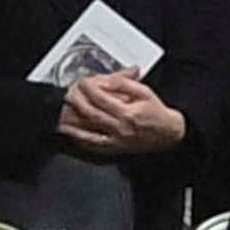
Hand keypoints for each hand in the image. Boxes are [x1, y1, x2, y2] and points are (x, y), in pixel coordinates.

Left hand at [57, 70, 181, 151]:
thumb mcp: (145, 92)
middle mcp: (120, 128)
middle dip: (77, 103)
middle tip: (67, 94)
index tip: (82, 81)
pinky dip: (82, 141)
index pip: (102, 98)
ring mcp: (117, 141)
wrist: (169, 134)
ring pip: (89, 132)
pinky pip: (95, 146)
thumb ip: (125, 84)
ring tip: (60, 117)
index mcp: (128, 113)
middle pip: (92, 114)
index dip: (89, 88)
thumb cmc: (157, 113)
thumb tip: (108, 80)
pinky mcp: (116, 149)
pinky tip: (72, 136)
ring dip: (73, 125)